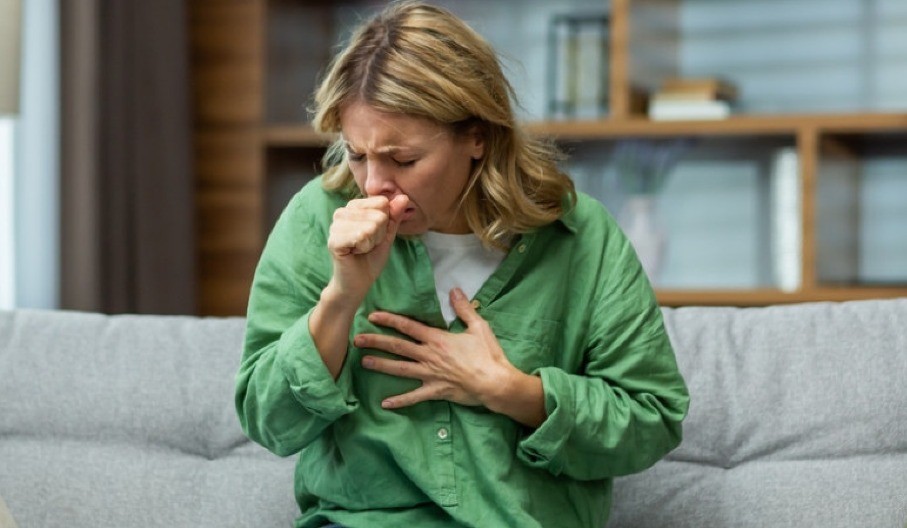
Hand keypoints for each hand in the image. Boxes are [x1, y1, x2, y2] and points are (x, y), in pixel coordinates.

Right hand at [326, 194, 409, 300]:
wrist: (358, 282)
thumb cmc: (371, 257)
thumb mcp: (387, 234)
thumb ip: (394, 216)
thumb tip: (404, 198)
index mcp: (354, 207)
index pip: (382, 203)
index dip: (385, 223)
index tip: (375, 235)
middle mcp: (342, 212)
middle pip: (378, 216)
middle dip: (379, 234)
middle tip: (368, 245)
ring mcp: (335, 226)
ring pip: (370, 226)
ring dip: (371, 242)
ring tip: (361, 249)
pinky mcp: (333, 240)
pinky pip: (360, 236)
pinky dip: (363, 248)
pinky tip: (355, 252)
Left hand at [355, 288, 520, 408]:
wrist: (495, 382)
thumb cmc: (488, 354)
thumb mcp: (478, 327)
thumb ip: (464, 308)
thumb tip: (455, 290)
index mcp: (438, 339)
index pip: (408, 326)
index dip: (389, 320)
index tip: (373, 316)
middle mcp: (429, 356)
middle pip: (397, 347)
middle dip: (376, 342)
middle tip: (357, 339)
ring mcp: (430, 374)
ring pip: (400, 369)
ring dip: (381, 365)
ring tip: (364, 362)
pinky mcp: (436, 391)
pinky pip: (414, 397)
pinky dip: (399, 401)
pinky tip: (384, 403)